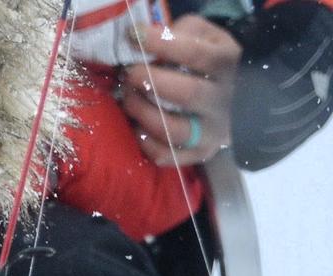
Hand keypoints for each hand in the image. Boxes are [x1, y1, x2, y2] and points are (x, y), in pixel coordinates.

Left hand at [119, 15, 241, 166]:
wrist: (235, 97)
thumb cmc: (207, 61)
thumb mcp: (204, 36)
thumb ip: (181, 32)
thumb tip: (148, 37)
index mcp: (226, 64)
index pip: (196, 53)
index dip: (160, 44)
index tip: (133, 36)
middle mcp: (223, 99)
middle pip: (188, 93)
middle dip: (149, 81)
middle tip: (129, 74)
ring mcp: (213, 130)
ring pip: (175, 129)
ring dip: (142, 112)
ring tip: (128, 98)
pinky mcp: (199, 153)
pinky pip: (168, 155)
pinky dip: (146, 142)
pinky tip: (137, 126)